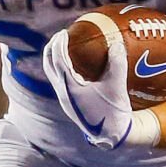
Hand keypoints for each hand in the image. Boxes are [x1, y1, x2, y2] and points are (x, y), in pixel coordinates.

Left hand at [43, 27, 135, 148]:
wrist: (111, 135)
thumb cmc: (114, 110)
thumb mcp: (117, 85)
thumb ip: (116, 63)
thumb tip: (116, 42)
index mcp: (69, 87)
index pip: (58, 59)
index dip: (59, 43)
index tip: (64, 31)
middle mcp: (62, 93)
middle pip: (48, 65)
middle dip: (51, 48)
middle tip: (61, 35)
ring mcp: (64, 99)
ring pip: (52, 74)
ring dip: (54, 58)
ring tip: (64, 47)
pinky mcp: (69, 103)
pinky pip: (59, 81)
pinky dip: (61, 68)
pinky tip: (74, 65)